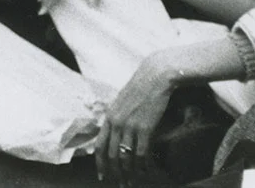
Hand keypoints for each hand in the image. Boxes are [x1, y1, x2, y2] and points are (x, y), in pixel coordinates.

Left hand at [96, 59, 173, 185]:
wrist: (154, 77)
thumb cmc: (140, 89)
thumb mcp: (122, 102)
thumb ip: (117, 117)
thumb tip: (115, 133)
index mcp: (108, 117)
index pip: (99, 146)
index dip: (100, 163)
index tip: (102, 176)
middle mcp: (115, 123)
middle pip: (111, 155)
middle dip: (115, 173)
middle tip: (120, 185)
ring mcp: (129, 125)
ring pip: (125, 157)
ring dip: (129, 173)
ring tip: (131, 183)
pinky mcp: (145, 127)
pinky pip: (141, 152)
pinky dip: (143, 165)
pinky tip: (146, 172)